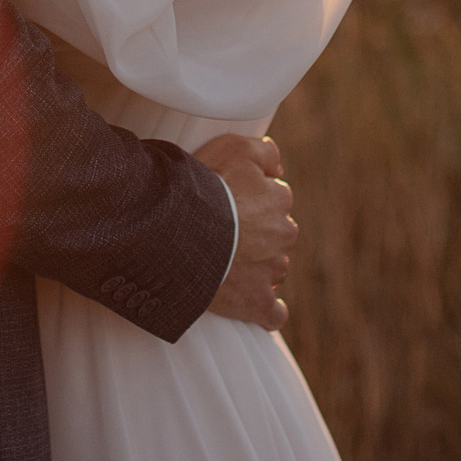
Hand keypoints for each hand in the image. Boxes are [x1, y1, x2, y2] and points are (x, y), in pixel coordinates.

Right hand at [195, 133, 295, 330]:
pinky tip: (256, 307)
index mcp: (278, 199)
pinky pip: (273, 313)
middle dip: (257, 235)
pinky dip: (267, 311)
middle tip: (223, 234)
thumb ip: (264, 151)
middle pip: (275, 234)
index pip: (274, 198)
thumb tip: (278, 168)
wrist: (178, 229)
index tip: (229, 204)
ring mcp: (270, 270)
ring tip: (225, 265)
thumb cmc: (203, 185)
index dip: (251, 200)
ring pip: (273, 269)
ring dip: (257, 268)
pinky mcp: (257, 302)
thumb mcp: (233, 147)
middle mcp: (282, 234)